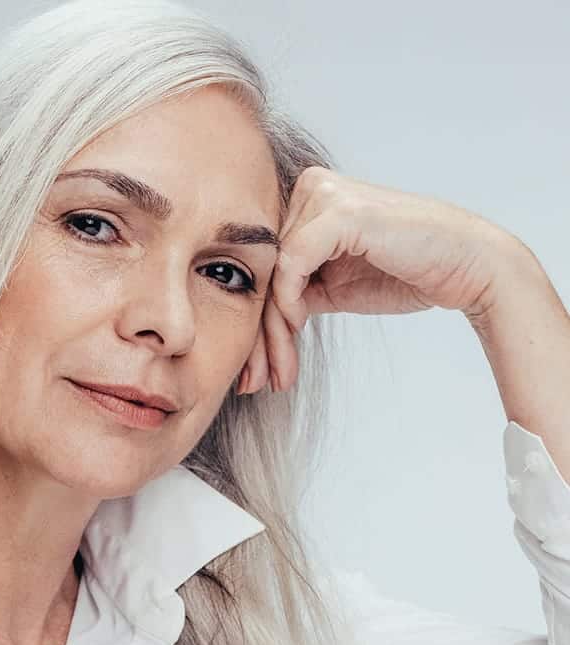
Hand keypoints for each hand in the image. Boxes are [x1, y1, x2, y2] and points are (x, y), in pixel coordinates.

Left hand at [239, 166, 516, 393]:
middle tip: (255, 380)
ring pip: (271, 271)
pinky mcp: (339, 210)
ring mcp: (323, 194)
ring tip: (277, 372)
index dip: (257, 319)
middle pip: (262, 269)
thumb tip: (253, 318)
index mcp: (306, 201)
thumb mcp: (334, 285)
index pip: (263, 265)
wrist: (466, 268)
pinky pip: (291, 264)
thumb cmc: (405, 273)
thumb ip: (295, 289)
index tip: (256, 368)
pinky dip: (287, 301)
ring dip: (271, 330)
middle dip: (259, 332)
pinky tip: (296, 329)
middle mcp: (309, 189)